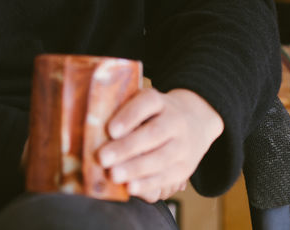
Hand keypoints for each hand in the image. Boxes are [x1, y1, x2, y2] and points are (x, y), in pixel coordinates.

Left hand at [96, 87, 223, 202]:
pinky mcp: (185, 168)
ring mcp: (183, 145)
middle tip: (103, 158)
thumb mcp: (144, 104)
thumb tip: (93, 129)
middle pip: (154, 133)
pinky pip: (166, 177)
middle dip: (127, 147)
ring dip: (135, 168)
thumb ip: (123, 112)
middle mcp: (175, 121)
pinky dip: (147, 184)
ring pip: (161, 157)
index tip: (111, 130)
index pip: (148, 103)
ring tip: (114, 175)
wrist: (196, 121)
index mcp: (161, 102)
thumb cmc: (156, 114)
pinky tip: (130, 187)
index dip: (129, 116)